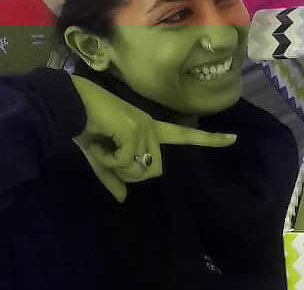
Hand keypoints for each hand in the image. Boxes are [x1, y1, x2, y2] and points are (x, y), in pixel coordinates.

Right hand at [70, 74, 237, 202]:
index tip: (234, 139)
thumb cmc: (85, 127)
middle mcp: (153, 127)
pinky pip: (127, 162)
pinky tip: (99, 142)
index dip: (210, 139)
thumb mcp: (100, 158)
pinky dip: (109, 160)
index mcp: (150, 129)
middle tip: (108, 155)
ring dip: (117, 166)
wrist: (68, 105)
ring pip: (142, 169)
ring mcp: (146, 127)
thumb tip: (123, 198)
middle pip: (155, 170)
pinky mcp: (136, 130)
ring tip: (102, 145)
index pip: (185, 135)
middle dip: (128, 173)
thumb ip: (113, 176)